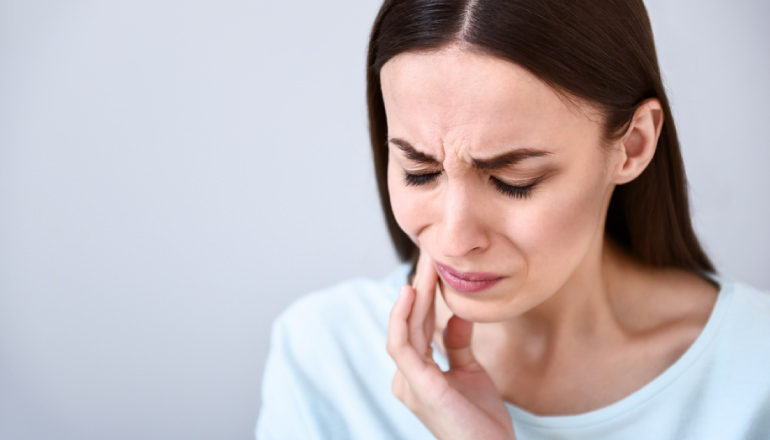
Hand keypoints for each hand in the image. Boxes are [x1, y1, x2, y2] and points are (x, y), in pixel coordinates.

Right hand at [386, 251, 514, 439]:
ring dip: (414, 294)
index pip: (417, 326)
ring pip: (403, 328)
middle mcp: (406, 377)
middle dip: (419, 286)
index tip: (434, 266)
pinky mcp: (418, 387)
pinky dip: (403, 317)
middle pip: (409, 322)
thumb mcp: (470, 373)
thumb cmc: (481, 421)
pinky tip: (413, 292)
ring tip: (424, 265)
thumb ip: (458, 345)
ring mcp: (408, 383)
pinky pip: (402, 345)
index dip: (425, 295)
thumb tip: (456, 315)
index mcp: (416, 374)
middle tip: (428, 253)